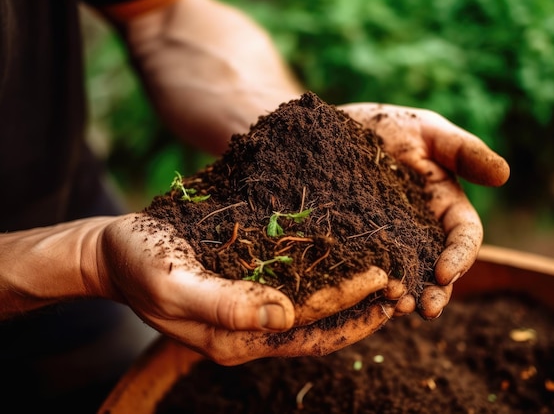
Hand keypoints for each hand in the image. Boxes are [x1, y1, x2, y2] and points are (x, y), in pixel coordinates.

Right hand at [99, 214, 398, 364]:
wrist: (115, 250)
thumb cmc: (139, 264)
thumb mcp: (173, 285)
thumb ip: (224, 305)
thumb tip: (283, 315)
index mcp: (237, 337)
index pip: (307, 324)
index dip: (348, 302)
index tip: (384, 277)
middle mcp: (252, 328)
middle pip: (321, 322)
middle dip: (364, 305)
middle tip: (405, 280)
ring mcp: (252, 308)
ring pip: (315, 307)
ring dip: (353, 293)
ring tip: (392, 272)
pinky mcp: (249, 283)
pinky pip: (297, 283)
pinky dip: (326, 272)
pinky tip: (347, 252)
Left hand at [340, 103, 509, 318]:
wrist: (334, 130)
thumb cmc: (389, 125)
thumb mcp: (428, 132)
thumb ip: (464, 152)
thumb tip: (505, 175)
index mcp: (445, 205)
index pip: (463, 237)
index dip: (460, 257)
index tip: (444, 273)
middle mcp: (421, 229)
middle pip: (437, 267)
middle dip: (435, 291)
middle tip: (424, 309)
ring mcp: (390, 239)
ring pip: (405, 274)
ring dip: (405, 295)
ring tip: (395, 309)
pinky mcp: (359, 242)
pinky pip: (369, 268)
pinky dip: (372, 284)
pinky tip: (365, 296)